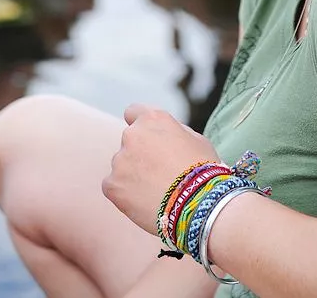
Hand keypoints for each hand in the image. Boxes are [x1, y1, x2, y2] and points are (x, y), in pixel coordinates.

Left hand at [102, 104, 219, 235]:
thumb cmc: (203, 171)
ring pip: (122, 165)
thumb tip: (164, 135)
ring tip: (156, 193)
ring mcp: (120, 159)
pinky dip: (124, 194)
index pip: (133, 112)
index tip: (145, 139)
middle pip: (129, 142)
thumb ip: (174, 131)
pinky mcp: (112, 184)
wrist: (197, 205)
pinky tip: (144, 203)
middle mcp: (132, 134)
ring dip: (132, 175)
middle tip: (158, 174)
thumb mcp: (196, 139)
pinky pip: (113, 186)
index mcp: (153, 119)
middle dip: (139, 154)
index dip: (140, 126)